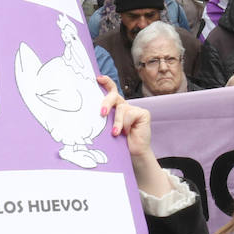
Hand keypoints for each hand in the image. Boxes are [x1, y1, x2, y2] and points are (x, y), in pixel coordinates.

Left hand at [99, 76, 171, 196]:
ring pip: (121, 108)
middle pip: (114, 96)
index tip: (98, 78)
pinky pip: (131, 114)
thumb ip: (104, 118)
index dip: (106, 83)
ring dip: (117, 122)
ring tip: (115, 133)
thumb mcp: (107, 128)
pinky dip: (126, 124)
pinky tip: (127, 132)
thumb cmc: (118, 143)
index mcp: (114, 108)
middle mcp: (124, 106)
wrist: (132, 154)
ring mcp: (134, 109)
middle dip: (106, 102)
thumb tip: (90, 112)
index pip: (111, 91)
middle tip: (102, 113)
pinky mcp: (143, 113)